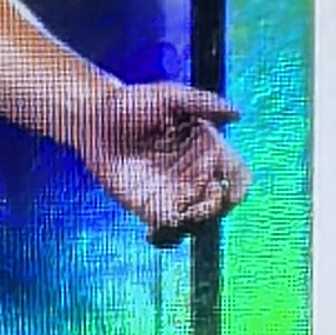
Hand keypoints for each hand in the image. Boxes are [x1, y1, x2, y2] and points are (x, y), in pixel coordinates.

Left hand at [72, 79, 248, 242]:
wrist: (95, 120)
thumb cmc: (133, 102)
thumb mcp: (169, 96)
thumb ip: (202, 103)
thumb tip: (237, 114)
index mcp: (209, 150)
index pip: (237, 174)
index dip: (239, 186)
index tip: (229, 192)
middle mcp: (197, 175)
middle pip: (220, 204)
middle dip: (214, 210)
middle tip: (194, 207)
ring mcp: (175, 194)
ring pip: (198, 222)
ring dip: (192, 227)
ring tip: (175, 220)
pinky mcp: (151, 208)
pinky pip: (168, 232)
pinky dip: (166, 238)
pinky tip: (152, 233)